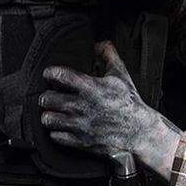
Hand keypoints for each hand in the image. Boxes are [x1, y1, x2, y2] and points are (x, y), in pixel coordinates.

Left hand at [40, 42, 179, 178]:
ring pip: (47, 119)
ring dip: (49, 114)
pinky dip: (56, 131)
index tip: (50, 75)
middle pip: (47, 99)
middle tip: (51, 95)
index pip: (58, 75)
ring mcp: (79, 125)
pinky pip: (55, 136)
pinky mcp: (80, 141)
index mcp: (89, 87)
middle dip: (47, 96)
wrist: (139, 132)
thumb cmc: (129, 103)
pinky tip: (63, 126)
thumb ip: (109, 55)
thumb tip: (99, 44)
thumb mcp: (121, 74)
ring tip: (54, 112)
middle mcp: (80, 106)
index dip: (50, 73)